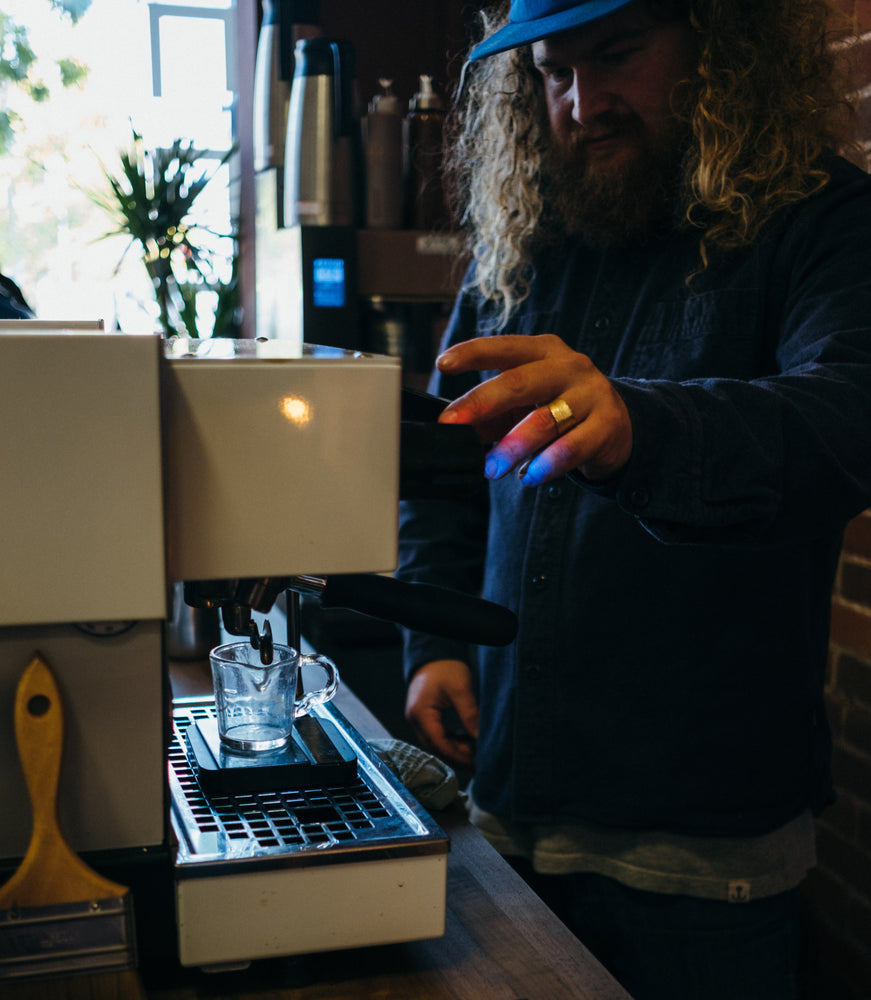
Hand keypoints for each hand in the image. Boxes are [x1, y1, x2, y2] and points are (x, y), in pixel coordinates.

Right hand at [405, 659, 478, 768]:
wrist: (434, 654)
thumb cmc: (445, 668)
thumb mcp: (461, 689)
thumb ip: (470, 715)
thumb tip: (481, 738)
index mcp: (421, 713)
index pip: (439, 743)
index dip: (458, 755)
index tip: (476, 761)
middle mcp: (415, 719)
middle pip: (436, 747)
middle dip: (457, 756)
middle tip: (479, 761)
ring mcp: (418, 719)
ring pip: (436, 743)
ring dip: (455, 749)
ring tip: (476, 752)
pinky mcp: (424, 717)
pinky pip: (437, 735)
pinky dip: (451, 740)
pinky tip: (467, 741)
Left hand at [437, 334, 632, 485]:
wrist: (619, 427)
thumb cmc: (563, 409)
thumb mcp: (526, 404)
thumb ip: (493, 414)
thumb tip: (457, 429)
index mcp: (543, 352)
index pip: (504, 348)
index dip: (473, 353)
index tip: (443, 364)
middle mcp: (569, 367)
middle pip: (519, 381)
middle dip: (482, 403)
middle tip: (453, 425)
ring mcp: (591, 394)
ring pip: (545, 419)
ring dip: (512, 446)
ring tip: (492, 468)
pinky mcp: (607, 425)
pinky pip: (571, 447)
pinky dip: (546, 464)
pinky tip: (529, 476)